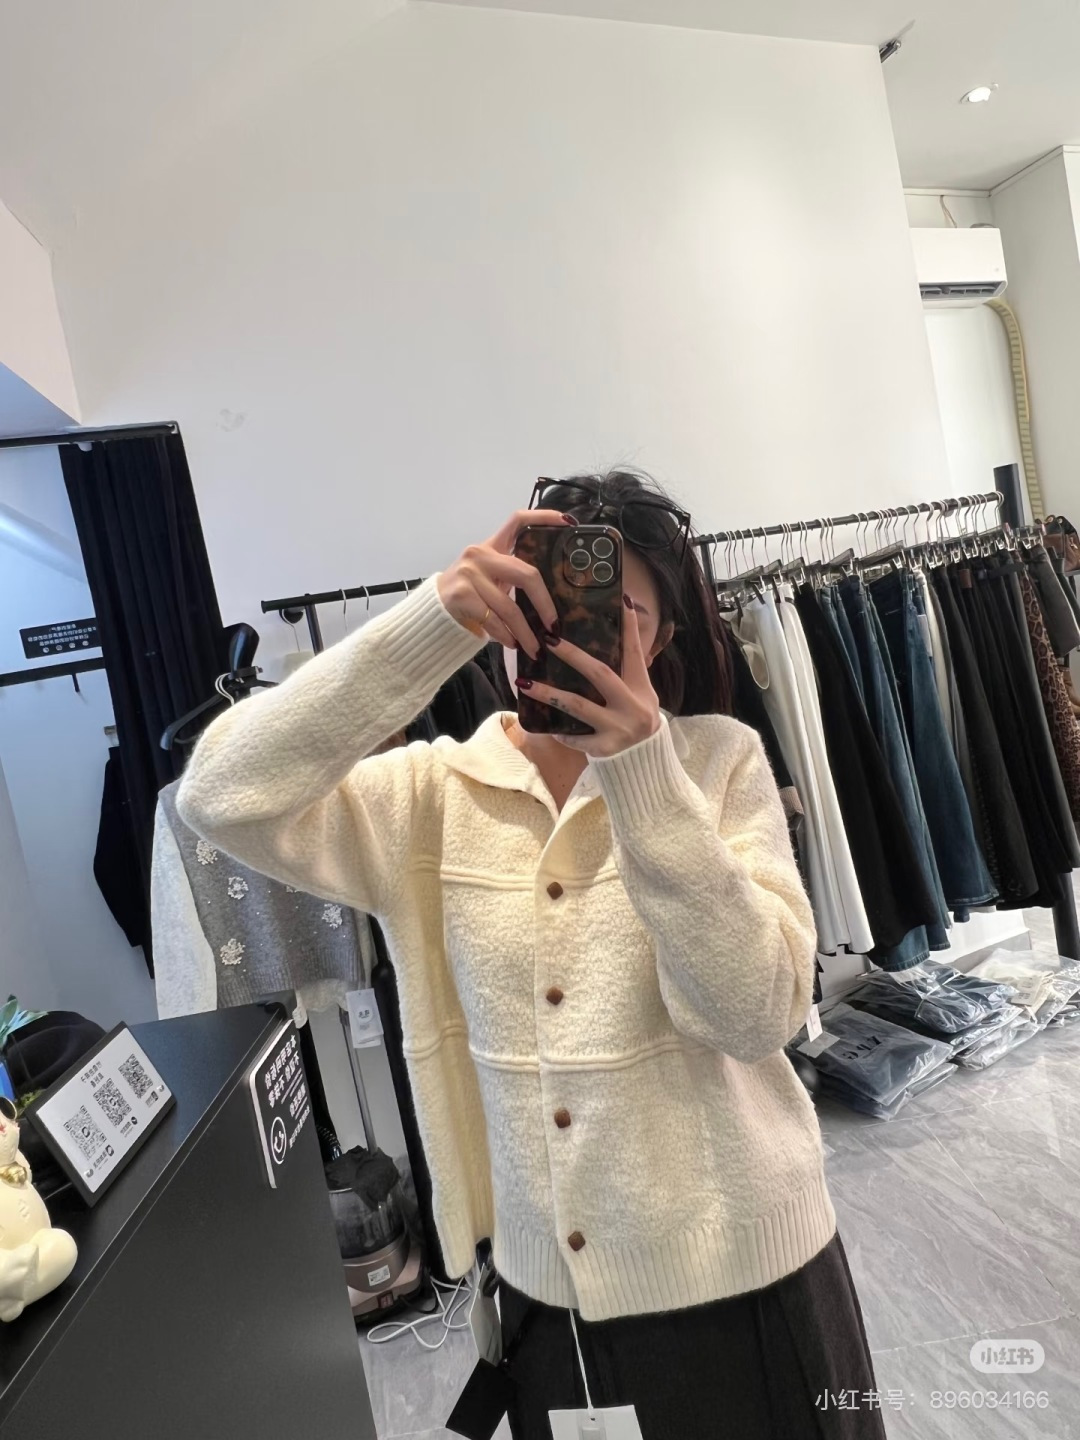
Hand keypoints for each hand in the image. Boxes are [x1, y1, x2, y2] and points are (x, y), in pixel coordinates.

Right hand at [437, 510, 569, 658]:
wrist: (431, 610)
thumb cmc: (467, 594)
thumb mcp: (488, 576)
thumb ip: (512, 575)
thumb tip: (551, 598)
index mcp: (491, 545)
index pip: (518, 521)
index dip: (544, 517)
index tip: (568, 522)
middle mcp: (480, 555)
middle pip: (526, 575)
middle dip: (544, 604)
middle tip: (554, 626)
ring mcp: (469, 574)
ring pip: (510, 606)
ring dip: (526, 632)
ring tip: (536, 648)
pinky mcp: (461, 595)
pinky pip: (493, 619)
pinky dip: (506, 636)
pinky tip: (513, 644)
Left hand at [514, 594, 661, 755]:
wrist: (645, 757)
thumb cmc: (636, 716)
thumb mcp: (640, 692)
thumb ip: (626, 670)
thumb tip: (611, 634)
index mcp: (641, 687)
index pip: (634, 652)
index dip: (630, 627)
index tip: (622, 600)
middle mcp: (632, 705)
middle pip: (600, 674)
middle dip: (573, 656)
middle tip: (549, 640)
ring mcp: (618, 727)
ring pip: (578, 707)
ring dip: (549, 694)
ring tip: (524, 684)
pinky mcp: (605, 748)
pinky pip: (576, 738)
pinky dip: (562, 733)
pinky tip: (546, 727)